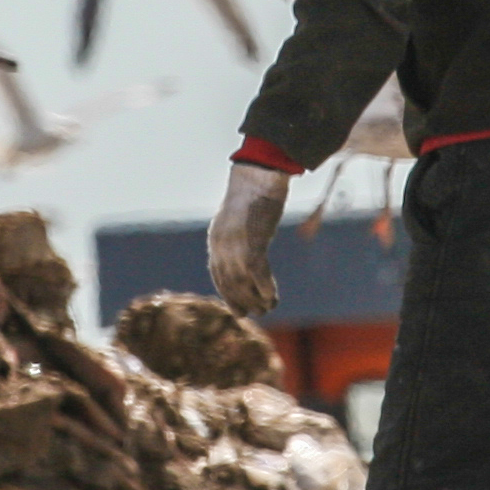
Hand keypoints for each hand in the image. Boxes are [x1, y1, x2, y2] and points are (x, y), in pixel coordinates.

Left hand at [206, 164, 291, 314]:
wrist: (258, 176)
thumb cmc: (253, 192)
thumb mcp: (239, 216)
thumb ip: (237, 233)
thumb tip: (246, 245)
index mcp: (216, 239)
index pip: (217, 274)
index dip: (227, 293)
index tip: (237, 307)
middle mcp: (221, 246)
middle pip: (229, 282)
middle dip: (241, 301)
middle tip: (255, 313)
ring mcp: (236, 246)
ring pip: (243, 283)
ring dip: (256, 299)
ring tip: (268, 308)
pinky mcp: (253, 244)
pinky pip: (258, 275)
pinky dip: (266, 288)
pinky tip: (273, 298)